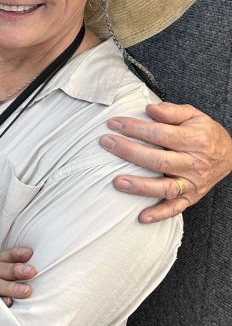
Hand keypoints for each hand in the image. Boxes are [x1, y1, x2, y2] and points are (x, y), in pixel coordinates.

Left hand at [100, 102, 231, 222]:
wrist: (230, 156)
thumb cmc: (205, 133)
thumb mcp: (193, 115)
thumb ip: (171, 111)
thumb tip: (149, 109)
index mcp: (195, 141)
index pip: (160, 135)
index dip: (135, 128)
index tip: (113, 123)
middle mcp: (194, 164)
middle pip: (159, 161)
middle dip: (129, 152)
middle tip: (106, 143)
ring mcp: (192, 184)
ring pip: (165, 188)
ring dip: (140, 186)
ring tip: (117, 182)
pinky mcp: (191, 198)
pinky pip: (175, 209)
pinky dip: (159, 214)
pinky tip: (141, 217)